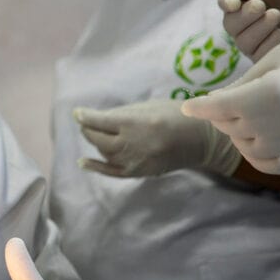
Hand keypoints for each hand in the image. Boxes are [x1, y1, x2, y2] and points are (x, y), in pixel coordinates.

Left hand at [74, 98, 240, 176]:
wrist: (202, 139)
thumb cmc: (175, 115)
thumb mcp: (148, 106)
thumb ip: (122, 113)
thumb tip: (98, 117)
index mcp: (135, 123)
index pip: (100, 121)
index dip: (85, 116)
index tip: (77, 113)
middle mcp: (132, 144)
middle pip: (98, 138)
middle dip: (88, 129)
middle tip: (86, 123)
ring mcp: (135, 161)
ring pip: (104, 152)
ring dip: (97, 142)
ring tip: (97, 134)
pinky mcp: (139, 172)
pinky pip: (111, 171)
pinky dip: (95, 166)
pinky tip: (83, 162)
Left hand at [181, 30, 279, 173]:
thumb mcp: (275, 60)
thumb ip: (241, 84)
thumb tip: (211, 104)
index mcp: (272, 93)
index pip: (219, 106)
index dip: (199, 106)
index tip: (187, 107)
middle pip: (229, 124)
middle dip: (222, 112)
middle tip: (230, 100)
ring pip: (244, 144)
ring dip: (238, 131)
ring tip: (247, 114)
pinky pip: (268, 164)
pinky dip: (256, 153)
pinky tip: (256, 138)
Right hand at [220, 0, 279, 59]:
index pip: (227, 0)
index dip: (225, 2)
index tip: (233, 3)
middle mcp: (253, 19)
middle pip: (230, 24)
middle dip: (241, 16)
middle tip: (260, 6)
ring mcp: (263, 39)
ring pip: (241, 42)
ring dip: (254, 30)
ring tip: (276, 16)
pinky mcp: (275, 55)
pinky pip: (257, 57)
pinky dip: (265, 46)